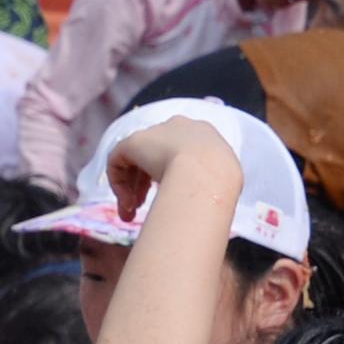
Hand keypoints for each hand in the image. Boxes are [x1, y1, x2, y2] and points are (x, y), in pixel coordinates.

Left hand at [102, 115, 240, 221]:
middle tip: (144, 209)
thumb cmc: (223, 181)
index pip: (181, 152)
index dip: (174, 175)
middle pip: (155, 157)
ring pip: (135, 163)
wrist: (210, 173)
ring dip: (132, 190)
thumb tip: (202, 198)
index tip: (173, 196)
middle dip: (146, 186)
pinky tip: (127, 205)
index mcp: (203, 133)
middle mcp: (176, 127)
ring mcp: (154, 134)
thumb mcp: (225, 178)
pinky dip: (119, 185)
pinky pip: (118, 163)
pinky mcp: (133, 142)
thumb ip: (210, 180)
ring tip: (132, 215)